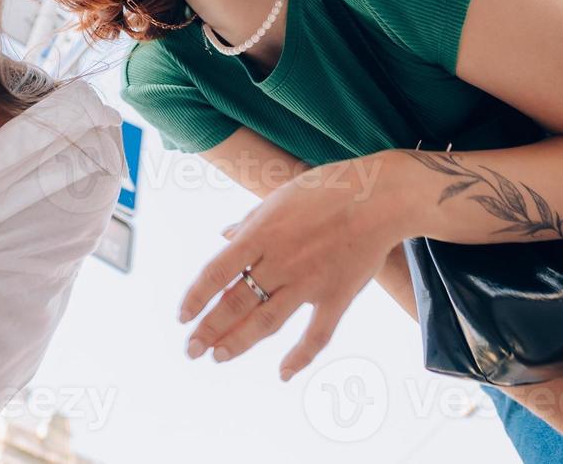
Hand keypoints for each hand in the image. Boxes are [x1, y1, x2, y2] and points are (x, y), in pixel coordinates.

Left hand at [179, 155, 401, 380]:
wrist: (380, 197)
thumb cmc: (327, 189)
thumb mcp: (279, 197)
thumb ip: (250, 222)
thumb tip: (225, 236)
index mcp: (262, 233)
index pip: (217, 271)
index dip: (196, 297)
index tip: (182, 317)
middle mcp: (280, 260)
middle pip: (236, 302)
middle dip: (209, 330)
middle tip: (192, 350)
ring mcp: (309, 281)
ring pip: (266, 322)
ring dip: (239, 342)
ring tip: (218, 357)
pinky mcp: (337, 296)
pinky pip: (316, 335)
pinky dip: (300, 357)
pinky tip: (284, 373)